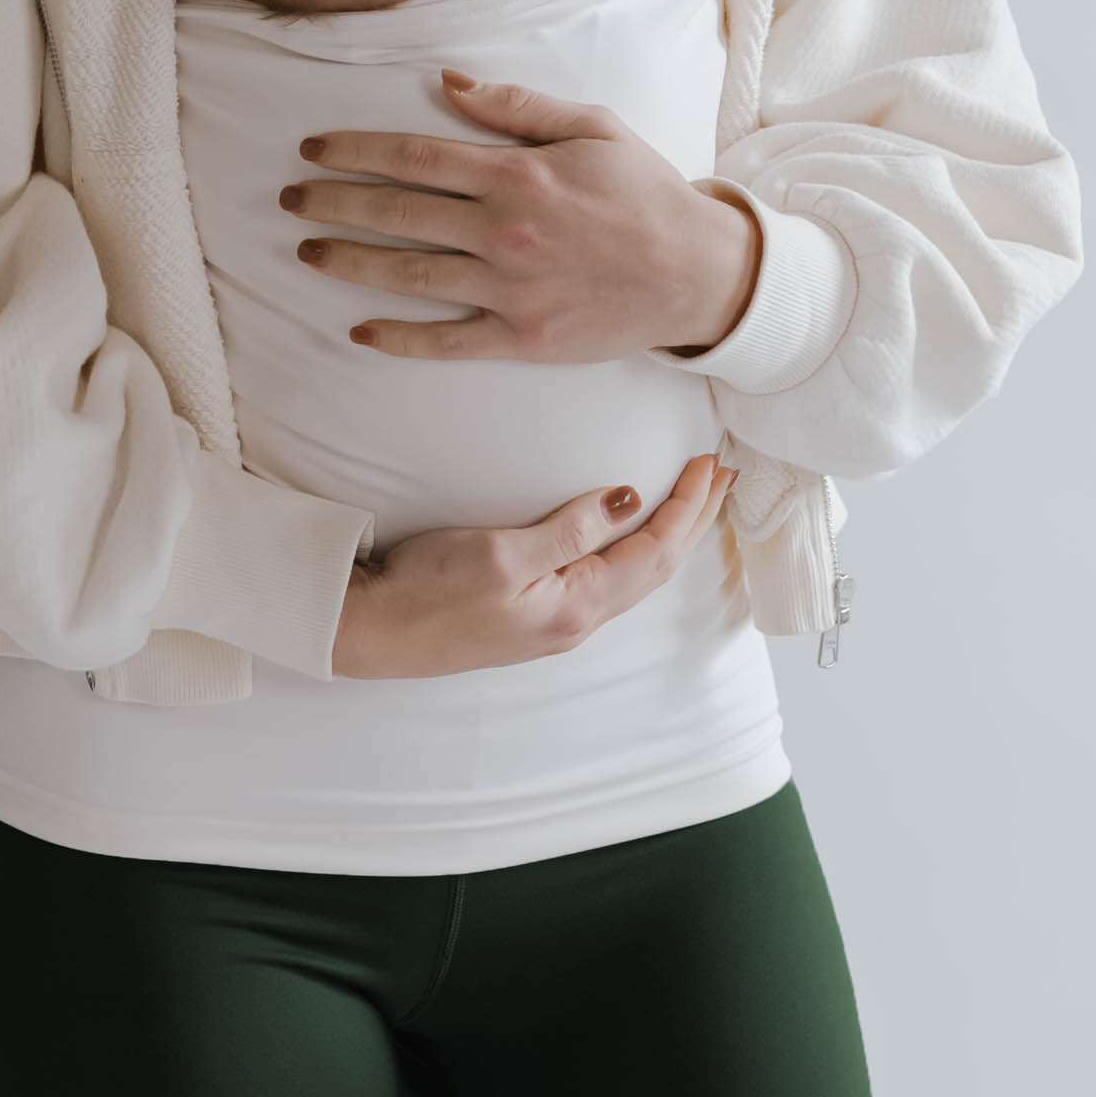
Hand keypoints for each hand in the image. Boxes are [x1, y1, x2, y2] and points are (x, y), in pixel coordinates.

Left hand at [289, 72, 762, 365]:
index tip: (312, 150)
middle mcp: (504, 231)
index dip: (353, 151)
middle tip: (290, 200)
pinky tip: (359, 330)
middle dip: (333, 203)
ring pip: (407, 273)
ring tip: (308, 253)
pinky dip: (397, 337)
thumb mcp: (592, 127)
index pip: (413, 158)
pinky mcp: (522, 338)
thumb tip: (446, 83)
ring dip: (348, 262)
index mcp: (517, 174)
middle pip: (396, 212)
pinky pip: (445, 340)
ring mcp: (510, 289)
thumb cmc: (645, 194)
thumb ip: (516, 106)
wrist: (698, 273)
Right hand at [332, 458, 732, 675]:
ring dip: (670, 537)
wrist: (372, 633)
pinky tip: (635, 539)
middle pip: (656, 568)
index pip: (655, 552)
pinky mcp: (534, 617)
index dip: (688, 507)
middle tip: (722, 477)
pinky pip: (607, 582)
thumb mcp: (502, 553)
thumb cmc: (427, 592)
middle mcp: (575, 621)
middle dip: (695, 521)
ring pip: (635, 578)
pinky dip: (637, 552)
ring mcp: (555, 623)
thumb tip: (630, 501)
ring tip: (693, 502)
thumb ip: (571, 529)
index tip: (708, 463)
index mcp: (576, 605)